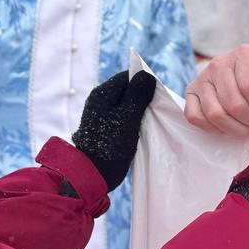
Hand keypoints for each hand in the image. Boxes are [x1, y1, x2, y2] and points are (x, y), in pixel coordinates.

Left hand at [71, 70, 156, 189]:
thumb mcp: (128, 117)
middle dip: (141, 98)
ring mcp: (100, 114)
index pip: (127, 77)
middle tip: (153, 111)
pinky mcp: (104, 127)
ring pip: (125, 104)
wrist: (93, 173)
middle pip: (126, 90)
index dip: (143, 83)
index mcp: (103, 93)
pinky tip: (138, 130)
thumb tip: (146, 75)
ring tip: (147, 121)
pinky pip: (122, 116)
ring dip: (137, 111)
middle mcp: (99, 100)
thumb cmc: (111, 144)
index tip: (155, 97)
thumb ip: (138, 95)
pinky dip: (131, 120)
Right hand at [184, 44, 248, 135]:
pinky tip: (229, 125)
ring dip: (236, 128)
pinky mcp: (191, 91)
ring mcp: (203, 76)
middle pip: (234, 104)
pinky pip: (195, 117)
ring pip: (215, 114)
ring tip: (248, 125)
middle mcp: (220, 62)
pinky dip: (214, 128)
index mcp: (245, 53)